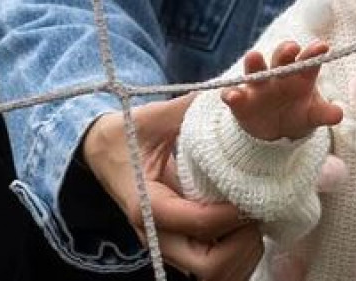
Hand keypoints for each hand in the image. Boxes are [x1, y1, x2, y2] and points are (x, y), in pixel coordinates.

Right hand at [81, 96, 263, 280]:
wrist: (103, 153)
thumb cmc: (127, 134)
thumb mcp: (153, 117)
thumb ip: (188, 109)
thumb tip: (229, 93)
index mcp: (146, 204)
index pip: (195, 223)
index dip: (230, 213)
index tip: (250, 193)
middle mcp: (156, 235)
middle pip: (207, 267)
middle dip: (239, 243)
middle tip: (253, 211)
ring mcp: (166, 247)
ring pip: (213, 276)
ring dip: (241, 254)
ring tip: (251, 219)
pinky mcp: (176, 250)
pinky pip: (212, 272)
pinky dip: (236, 259)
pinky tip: (242, 230)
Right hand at [223, 40, 343, 142]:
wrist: (276, 131)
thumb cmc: (299, 113)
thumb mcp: (312, 114)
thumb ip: (324, 113)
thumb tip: (338, 114)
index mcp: (300, 75)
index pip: (308, 60)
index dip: (314, 52)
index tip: (322, 46)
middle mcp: (278, 74)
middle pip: (281, 57)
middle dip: (285, 51)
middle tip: (292, 48)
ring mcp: (258, 85)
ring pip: (255, 68)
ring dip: (254, 62)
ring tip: (254, 56)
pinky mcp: (241, 101)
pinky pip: (233, 94)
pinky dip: (232, 94)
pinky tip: (233, 96)